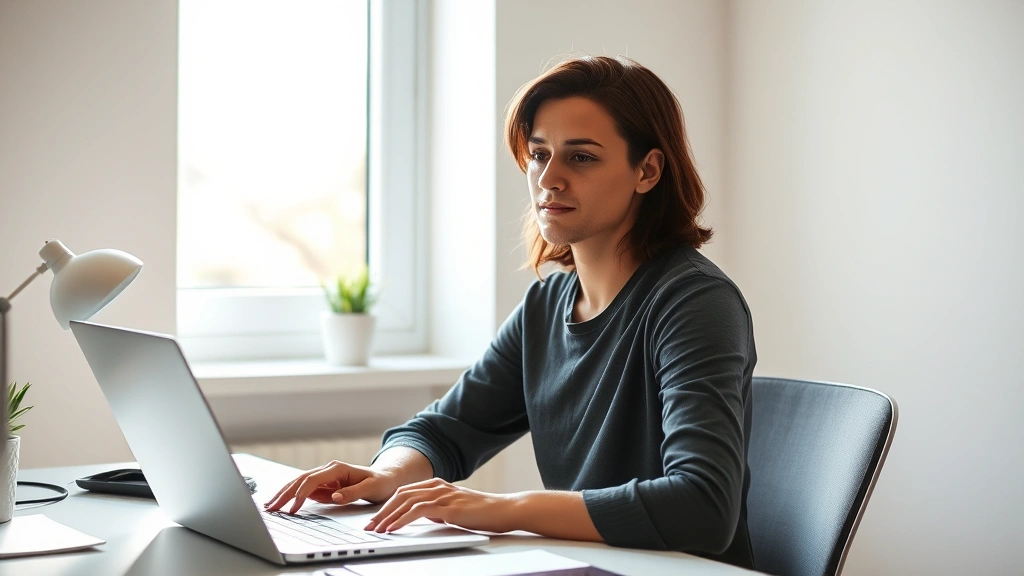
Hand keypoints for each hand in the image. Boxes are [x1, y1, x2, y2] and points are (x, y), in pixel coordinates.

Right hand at [263, 460, 398, 514]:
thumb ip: (352, 492)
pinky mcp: (324, 485)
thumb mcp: (371, 488)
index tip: (294, 509)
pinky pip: (305, 490)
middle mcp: (328, 470)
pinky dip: (292, 496)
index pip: (313, 480)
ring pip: (299, 483)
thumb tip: (334, 496)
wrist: (386, 478)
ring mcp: (325, 477)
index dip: (302, 494)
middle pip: (301, 480)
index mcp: (337, 468)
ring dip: (284, 494)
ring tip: (270, 505)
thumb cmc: (380, 482)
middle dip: (285, 493)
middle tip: (271, 507)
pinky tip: (282, 502)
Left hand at [365, 478, 516, 533]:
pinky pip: (418, 511)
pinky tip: (393, 528)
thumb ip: (438, 509)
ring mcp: (443, 495)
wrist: (504, 510)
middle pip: (400, 495)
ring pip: (406, 502)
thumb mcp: (454, 509)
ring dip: (388, 517)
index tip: (375, 519)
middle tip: (369, 526)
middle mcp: (437, 486)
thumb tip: (422, 515)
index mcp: (437, 485)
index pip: (404, 492)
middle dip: (382, 511)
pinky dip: (402, 519)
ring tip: (377, 530)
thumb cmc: (482, 512)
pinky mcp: (448, 507)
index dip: (387, 505)